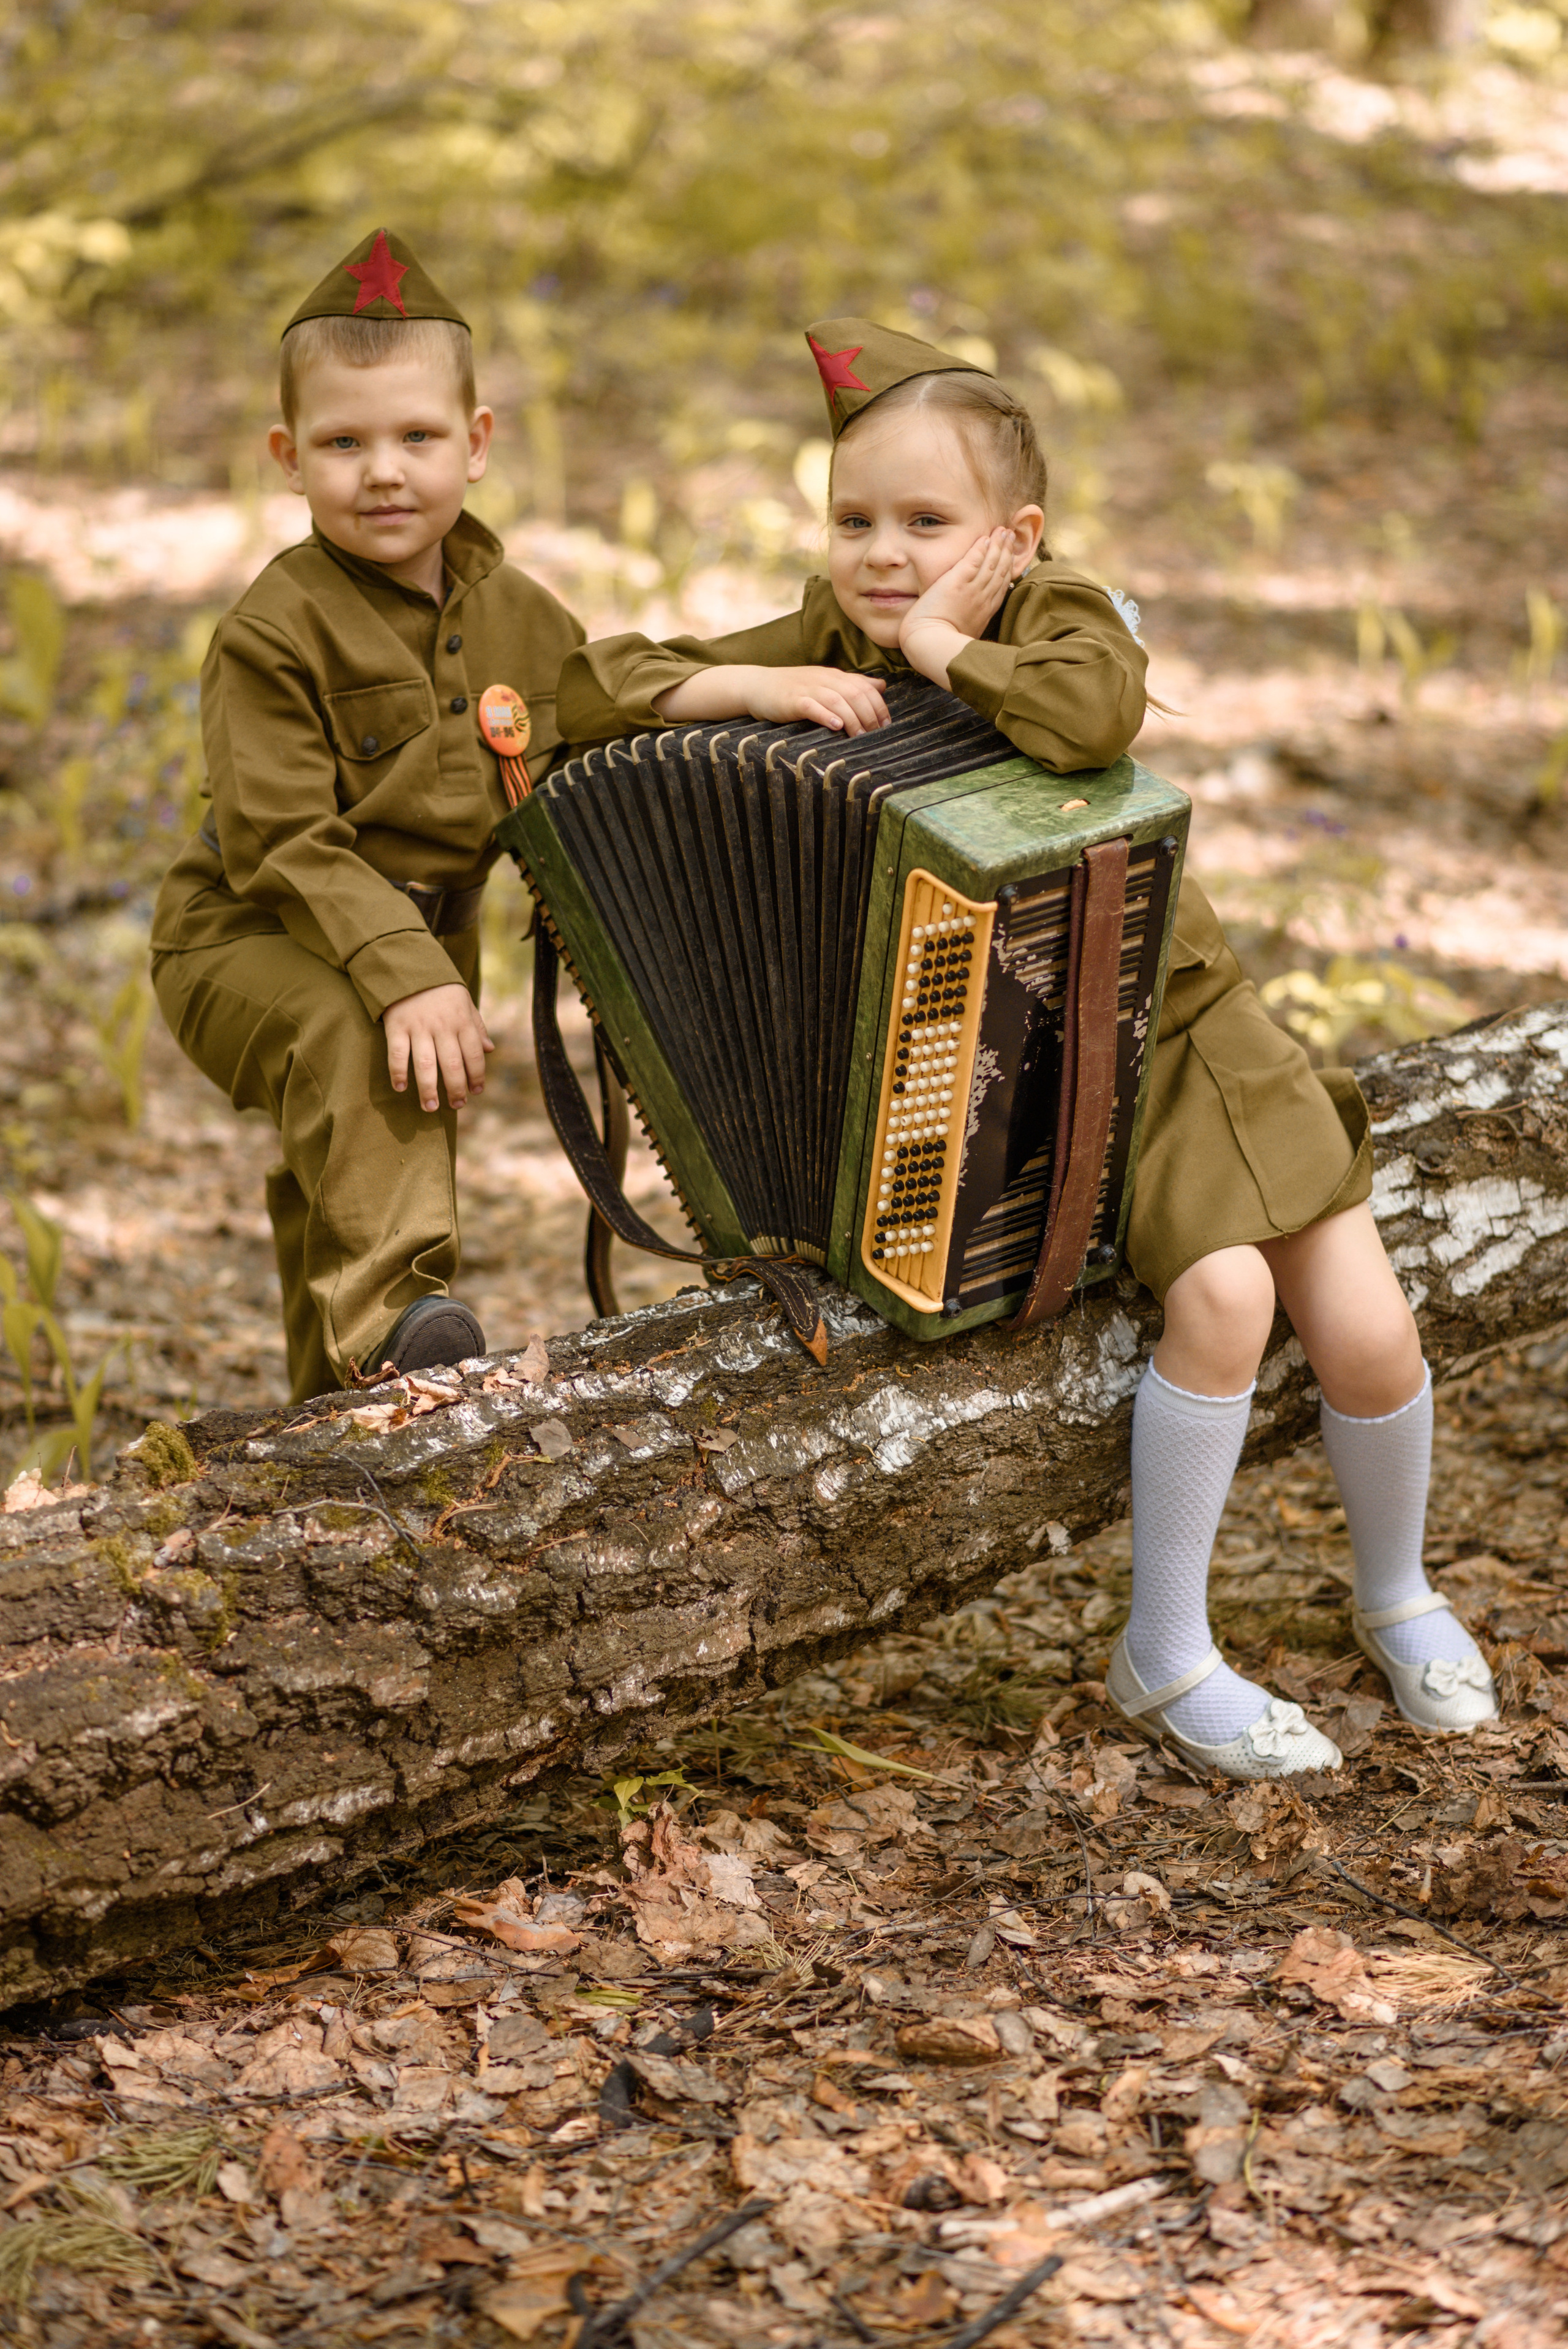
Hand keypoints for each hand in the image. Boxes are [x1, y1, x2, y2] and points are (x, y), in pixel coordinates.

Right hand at [384, 982, 494, 1112]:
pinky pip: (397, 1053)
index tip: (476, 1091)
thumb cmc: (441, 989)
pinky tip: (400, 1088)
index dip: (477, 1076)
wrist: (409, 964)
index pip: (474, 1054)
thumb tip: (490, 1050)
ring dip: (428, 1089)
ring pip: (425, 1063)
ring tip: (431, 1107)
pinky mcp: (396, 1026)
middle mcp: (442, 1026)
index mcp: (462, 1021)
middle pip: (452, 1064)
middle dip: (456, 1089)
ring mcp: (418, 1026)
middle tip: (456, 1106)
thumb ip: (477, 1027)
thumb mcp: (465, 1002)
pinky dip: (398, 1072)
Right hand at [654, 664, 890, 734]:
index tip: (885, 725)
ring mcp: (807, 688)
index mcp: (835, 676)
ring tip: (860, 735)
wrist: (756, 686)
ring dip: (852, 718)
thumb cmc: (793, 689)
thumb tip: (882, 686)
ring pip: (838, 699)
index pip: (865, 687)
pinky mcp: (791, 700)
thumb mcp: (825, 683)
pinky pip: (812, 705)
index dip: (878, 706)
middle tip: (876, 734)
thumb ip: (853, 684)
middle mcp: (824, 679)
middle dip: (869, 714)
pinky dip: (825, 714)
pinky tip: (836, 725)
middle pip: (855, 693)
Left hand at [899, 527, 1020, 685]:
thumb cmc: (942, 644)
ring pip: (990, 563)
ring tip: (1002, 530)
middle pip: (999, 570)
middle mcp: (983, 598)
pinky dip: (980, 549)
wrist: (930, 643)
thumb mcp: (966, 634)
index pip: (1001, 584)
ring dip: (997, 545)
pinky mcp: (957, 583)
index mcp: (986, 610)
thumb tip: (974, 620)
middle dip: (1006, 551)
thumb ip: (972, 621)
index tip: (1010, 554)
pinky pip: (973, 562)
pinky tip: (984, 538)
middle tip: (1010, 534)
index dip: (1007, 566)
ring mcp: (971, 590)